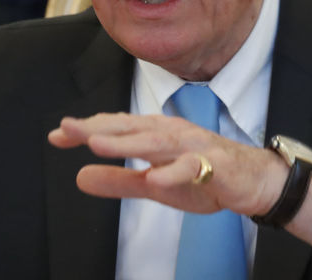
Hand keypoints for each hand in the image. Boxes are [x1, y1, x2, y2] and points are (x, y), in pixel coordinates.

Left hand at [49, 112, 311, 262]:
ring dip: (128, 143)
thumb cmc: (204, 177)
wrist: (255, 183)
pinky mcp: (214, 165)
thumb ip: (119, 181)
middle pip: (132, 127)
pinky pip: (193, 168)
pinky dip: (173, 172)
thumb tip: (79, 177)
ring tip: (98, 144)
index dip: (87, 129)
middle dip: (99, 127)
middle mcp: (172, 133)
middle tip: (67, 128)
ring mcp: (194, 146)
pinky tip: (153, 178)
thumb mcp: (154, 185)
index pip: (117, 128)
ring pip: (157, 142)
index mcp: (156, 134)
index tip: (56, 134)